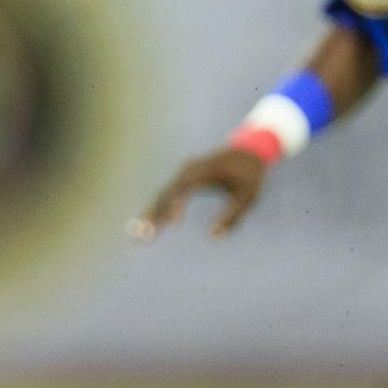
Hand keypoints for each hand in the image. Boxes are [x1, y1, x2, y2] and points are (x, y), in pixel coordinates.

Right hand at [131, 146, 268, 240]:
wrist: (248, 152)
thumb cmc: (249, 176)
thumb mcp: (247, 197)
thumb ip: (232, 216)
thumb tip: (213, 235)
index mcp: (204, 172)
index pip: (183, 189)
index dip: (176, 206)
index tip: (173, 225)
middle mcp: (188, 170)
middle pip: (166, 193)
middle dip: (154, 215)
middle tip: (142, 236)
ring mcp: (183, 173)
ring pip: (163, 195)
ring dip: (151, 214)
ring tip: (137, 234)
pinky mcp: (183, 178)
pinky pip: (167, 194)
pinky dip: (158, 209)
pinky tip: (148, 223)